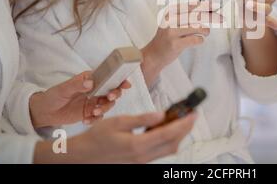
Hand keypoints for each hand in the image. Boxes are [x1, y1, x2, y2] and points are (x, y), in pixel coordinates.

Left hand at [29, 72, 131, 127]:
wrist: (44, 112)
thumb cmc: (53, 96)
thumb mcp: (63, 89)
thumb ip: (77, 85)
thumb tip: (90, 82)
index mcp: (90, 79)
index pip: (108, 77)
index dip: (119, 79)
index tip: (125, 84)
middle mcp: (94, 89)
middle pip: (112, 91)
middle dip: (114, 94)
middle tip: (109, 98)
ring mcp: (93, 101)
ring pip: (107, 104)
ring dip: (104, 108)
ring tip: (94, 112)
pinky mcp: (90, 113)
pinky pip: (99, 116)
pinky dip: (95, 119)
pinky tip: (86, 121)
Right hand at [34, 112, 196, 163]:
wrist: (83, 157)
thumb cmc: (98, 137)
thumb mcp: (119, 122)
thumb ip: (142, 118)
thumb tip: (162, 114)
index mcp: (138, 145)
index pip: (168, 133)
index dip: (184, 123)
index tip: (193, 113)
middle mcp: (142, 157)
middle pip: (173, 144)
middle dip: (185, 129)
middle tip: (192, 115)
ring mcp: (141, 162)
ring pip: (168, 150)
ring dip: (178, 136)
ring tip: (182, 121)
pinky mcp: (139, 163)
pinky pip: (160, 153)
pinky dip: (168, 142)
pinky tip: (166, 130)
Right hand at [141, 3, 221, 85]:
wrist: (154, 54)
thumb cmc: (167, 38)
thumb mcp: (175, 22)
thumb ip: (189, 15)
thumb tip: (208, 8)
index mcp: (171, 12)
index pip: (192, 5)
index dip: (206, 5)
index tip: (217, 5)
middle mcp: (170, 20)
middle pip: (196, 15)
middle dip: (212, 16)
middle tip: (221, 18)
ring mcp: (172, 32)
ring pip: (197, 27)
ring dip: (206, 30)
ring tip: (205, 32)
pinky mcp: (175, 44)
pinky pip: (195, 39)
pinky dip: (200, 40)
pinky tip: (198, 40)